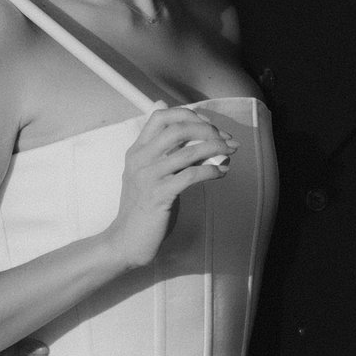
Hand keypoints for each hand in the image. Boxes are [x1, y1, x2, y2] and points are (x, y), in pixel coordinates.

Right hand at [109, 102, 234, 270]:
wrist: (125, 240)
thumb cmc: (142, 208)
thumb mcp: (148, 175)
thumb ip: (165, 155)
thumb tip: (195, 137)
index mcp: (137, 150)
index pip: (161, 116)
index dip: (188, 115)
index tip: (208, 125)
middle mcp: (141, 159)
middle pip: (178, 129)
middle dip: (208, 130)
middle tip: (226, 140)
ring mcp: (149, 177)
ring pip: (189, 151)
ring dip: (216, 149)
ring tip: (230, 153)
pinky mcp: (160, 195)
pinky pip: (191, 175)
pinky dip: (211, 171)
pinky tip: (221, 173)